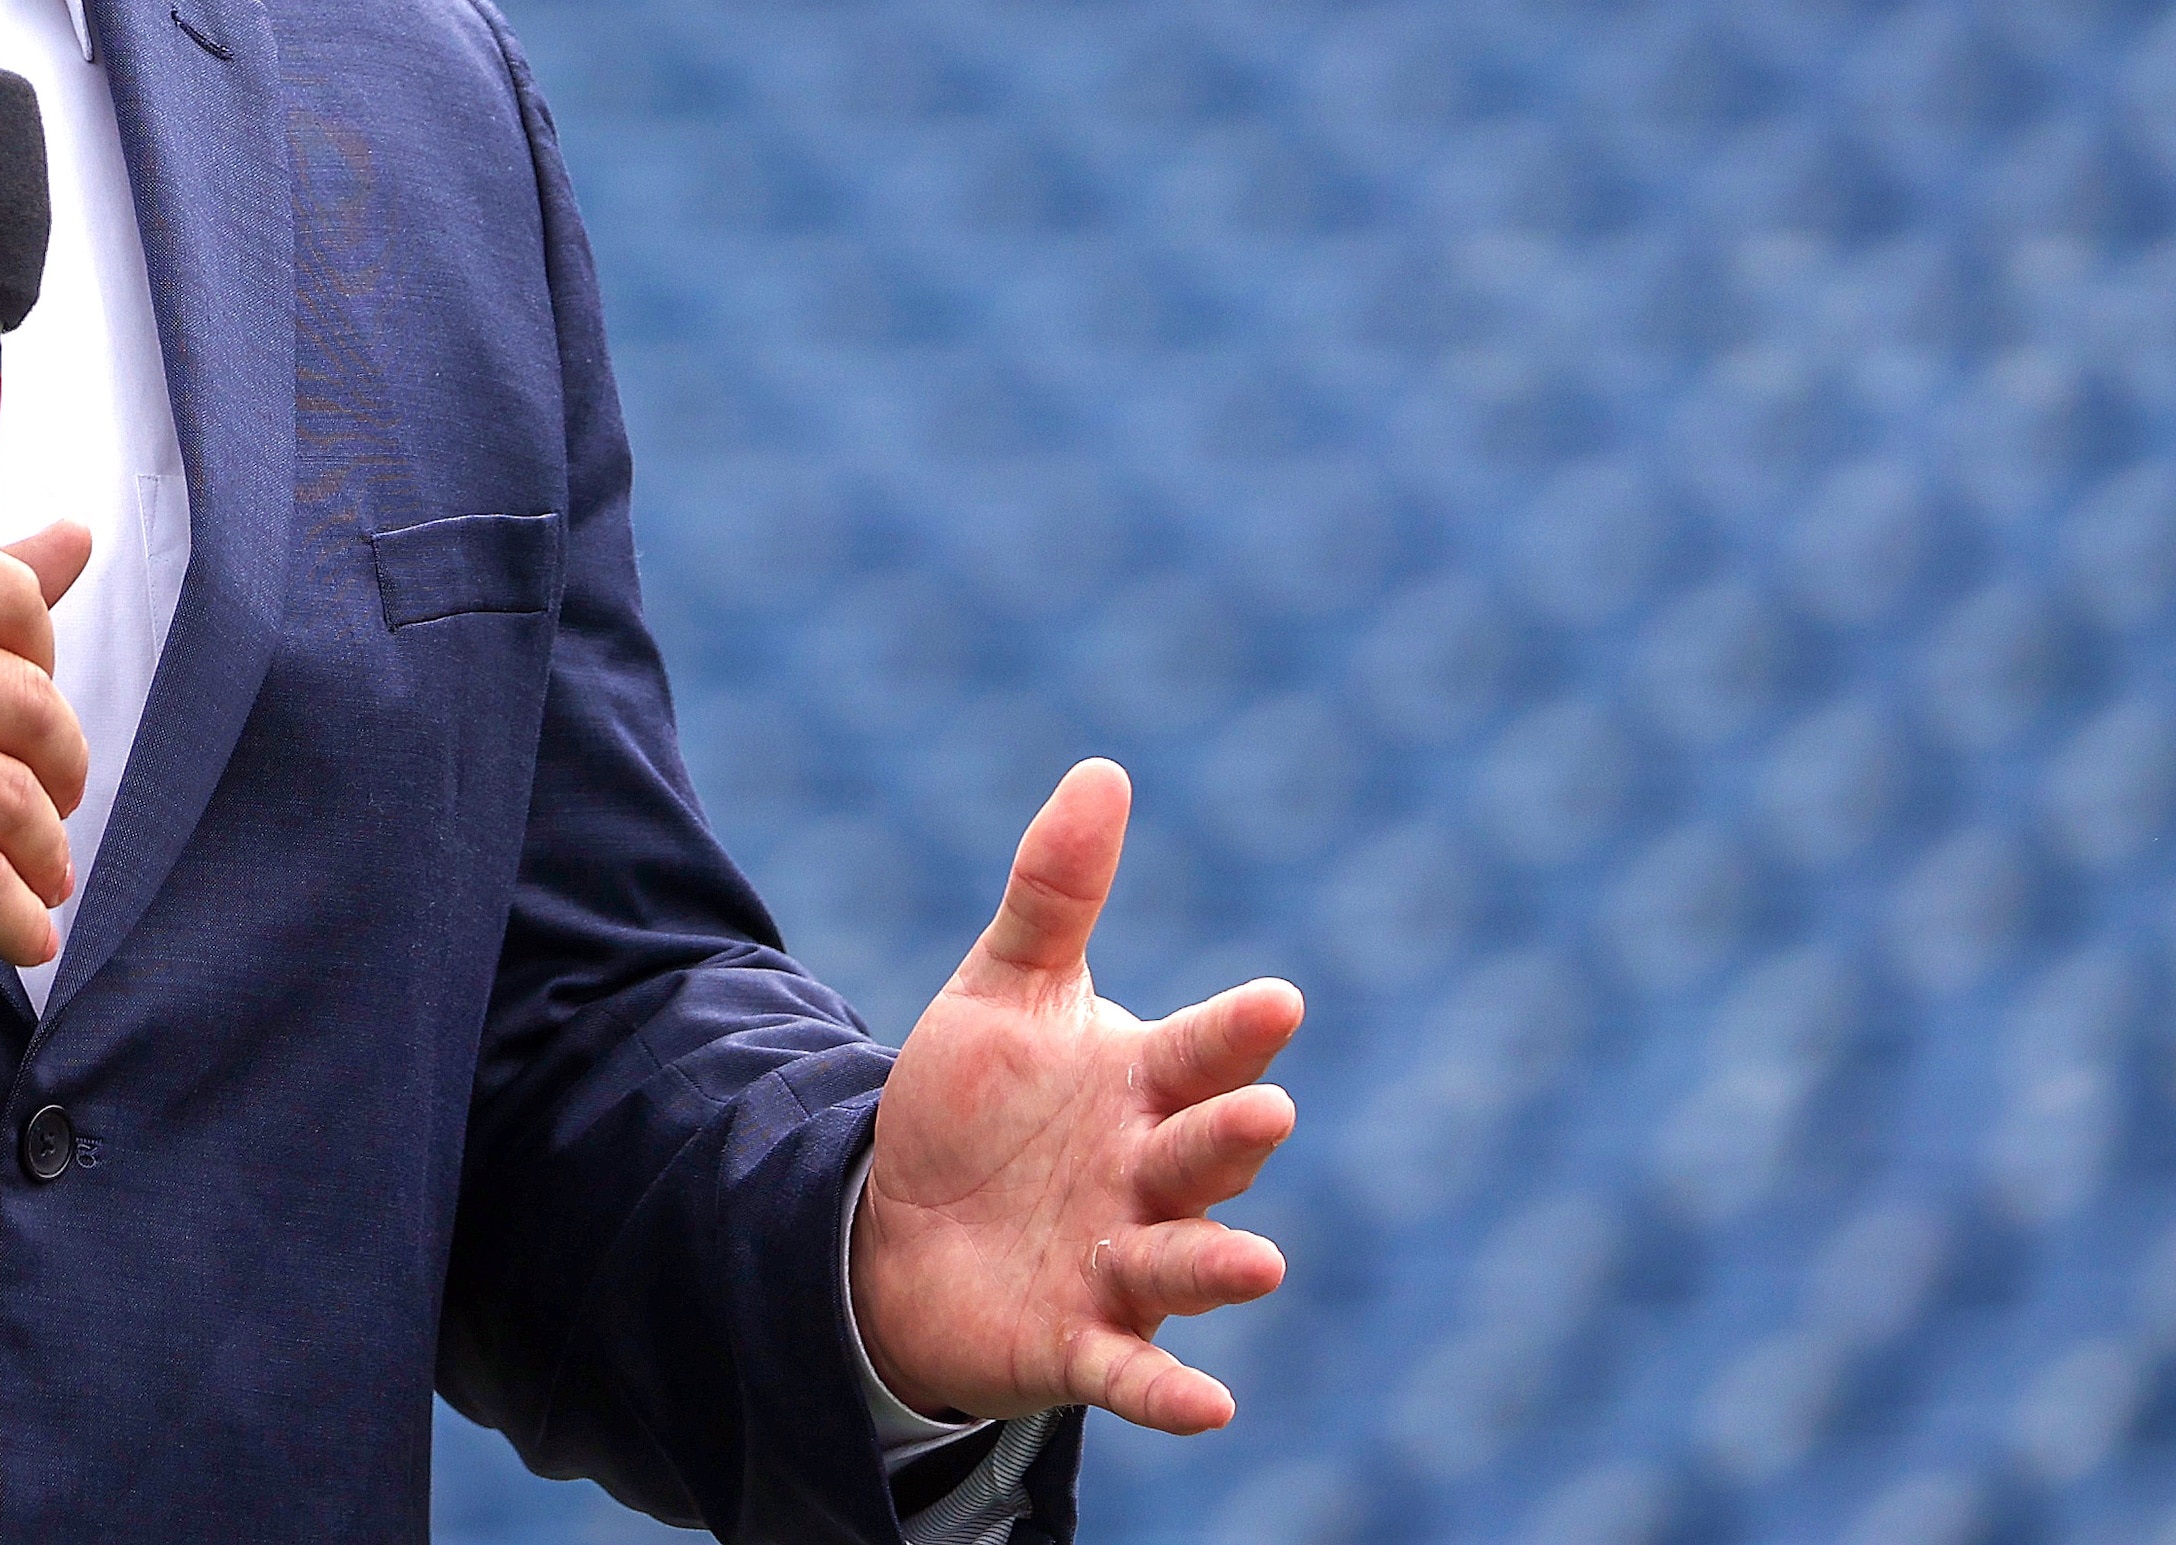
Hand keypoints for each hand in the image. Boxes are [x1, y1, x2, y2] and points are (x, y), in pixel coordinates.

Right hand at [0, 522, 91, 997]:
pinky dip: (16, 922)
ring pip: (15, 803)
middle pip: (31, 709)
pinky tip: (16, 929)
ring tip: (33, 873)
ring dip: (44, 856)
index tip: (26, 708)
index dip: (44, 661)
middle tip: (47, 801)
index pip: (12, 597)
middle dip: (62, 772)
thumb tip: (74, 538)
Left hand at [849, 760, 1302, 1435]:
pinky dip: (1167, 1391)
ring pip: (1185, 1262)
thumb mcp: (1004, 991)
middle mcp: (1149, 1177)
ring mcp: (1121, 1265)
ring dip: (1220, 1264)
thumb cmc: (975, 1109)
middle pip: (1203, 1155)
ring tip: (1258, 1262)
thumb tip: (1104, 768)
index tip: (1276, 1000)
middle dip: (1232, 1137)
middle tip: (1265, 1112)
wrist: (898, 1230)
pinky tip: (1211, 1407)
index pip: (1202, 1054)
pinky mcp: (1078, 1342)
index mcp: (1142, 1087)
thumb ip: (1055, 891)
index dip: (1235, 1033)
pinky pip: (1130, 1371)